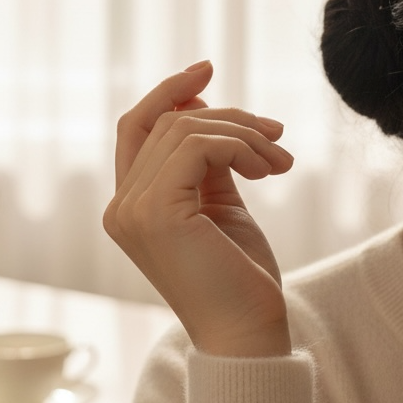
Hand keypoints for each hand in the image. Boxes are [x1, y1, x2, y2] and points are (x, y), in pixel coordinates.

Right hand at [103, 61, 294, 356]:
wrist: (250, 334)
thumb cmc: (241, 278)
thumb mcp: (221, 205)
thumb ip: (206, 162)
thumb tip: (202, 104)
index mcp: (130, 207)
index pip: (135, 127)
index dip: (167, 91)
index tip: (208, 68)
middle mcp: (121, 208)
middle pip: (167, 122)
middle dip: (229, 118)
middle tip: (277, 136)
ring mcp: (132, 211)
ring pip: (185, 129)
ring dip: (244, 134)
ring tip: (280, 162)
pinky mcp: (156, 213)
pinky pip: (196, 145)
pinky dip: (239, 146)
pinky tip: (268, 170)